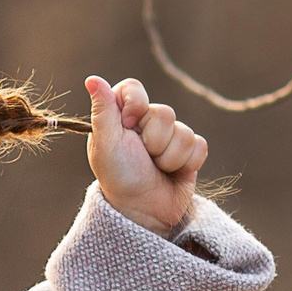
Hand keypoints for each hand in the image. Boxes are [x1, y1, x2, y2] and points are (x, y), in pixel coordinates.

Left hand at [85, 76, 204, 236]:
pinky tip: (173, 173)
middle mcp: (145, 122)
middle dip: (154, 140)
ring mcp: (169, 137)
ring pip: (184, 132)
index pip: (133, 88)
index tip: (129, 125)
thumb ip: (103, 111)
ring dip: (169, 157)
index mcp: (120, 116)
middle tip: (142, 157)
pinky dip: (186, 163)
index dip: (136, 105)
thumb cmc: (119, 178)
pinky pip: (199, 146)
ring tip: (156, 169)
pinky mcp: (189, 152)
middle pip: (165, 112)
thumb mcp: (106, 145)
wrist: (143, 211)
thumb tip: (92, 79)